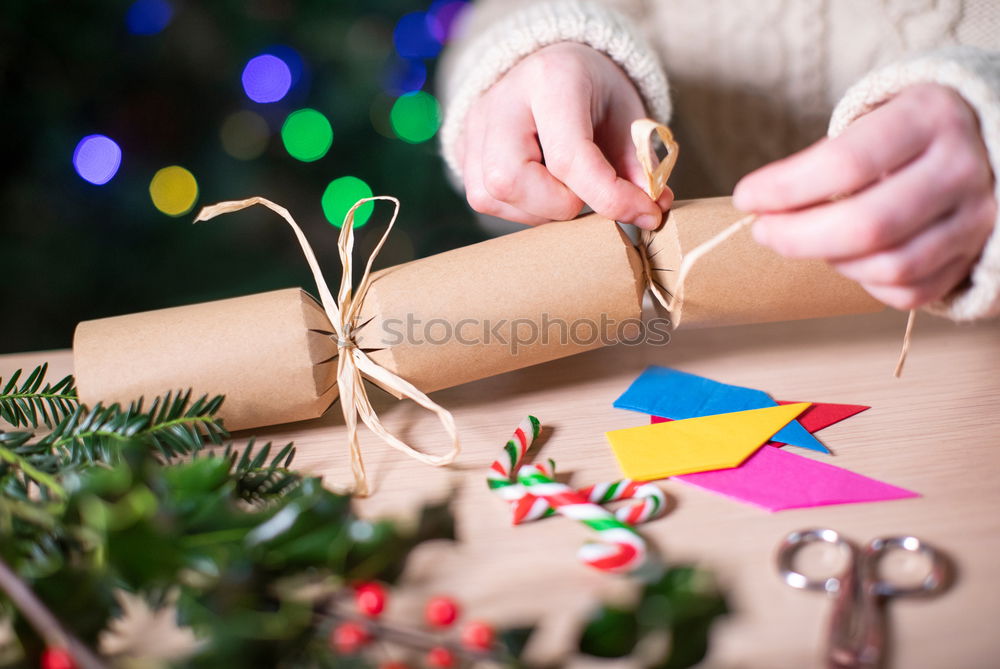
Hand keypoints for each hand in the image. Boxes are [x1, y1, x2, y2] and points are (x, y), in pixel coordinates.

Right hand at [458, 42, 670, 228]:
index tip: (645, 213)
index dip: (610, 198)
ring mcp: (475, 124)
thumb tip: (648, 212)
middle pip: (511, 179)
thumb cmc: (594, 93)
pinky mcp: (463, 148)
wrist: (554, 65)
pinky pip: (484, 198)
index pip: (570, 158)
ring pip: (492, 195)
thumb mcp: (628, 117)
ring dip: (540, 210)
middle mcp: (503, 100)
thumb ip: (638, 165)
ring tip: (567, 190)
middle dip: (559, 205)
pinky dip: (521, 208)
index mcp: (551, 80)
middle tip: (588, 194)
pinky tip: (543, 190)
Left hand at [733, 83, 995, 309]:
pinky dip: (867, 284)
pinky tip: (848, 261)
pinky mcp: (977, 253)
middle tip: (764, 232)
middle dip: (798, 237)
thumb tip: (762, 204)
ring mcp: (976, 216)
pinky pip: (912, 291)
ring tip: (807, 241)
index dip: (784, 189)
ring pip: (890, 266)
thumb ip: (828, 158)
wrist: (992, 136)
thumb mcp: (877, 117)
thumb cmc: (912, 130)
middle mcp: (960, 167)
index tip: (747, 198)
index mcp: (928, 117)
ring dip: (832, 262)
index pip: (844, 163)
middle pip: (867, 225)